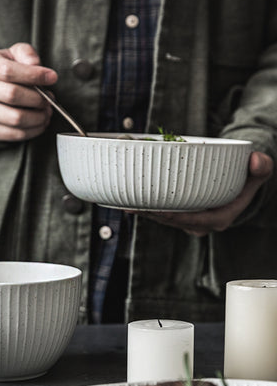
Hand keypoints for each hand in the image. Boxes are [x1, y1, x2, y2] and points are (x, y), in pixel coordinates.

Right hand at [0, 42, 57, 140]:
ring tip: (46, 111)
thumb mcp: (15, 54)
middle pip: (12, 96)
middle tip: (49, 99)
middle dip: (38, 99)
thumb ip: (26, 54)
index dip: (34, 75)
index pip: (8, 72)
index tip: (52, 78)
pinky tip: (39, 123)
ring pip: (16, 118)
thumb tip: (35, 64)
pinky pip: (15, 134)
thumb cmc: (6, 70)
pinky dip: (33, 130)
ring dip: (38, 117)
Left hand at [134, 151, 273, 235]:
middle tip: (130, 205)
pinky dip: (147, 207)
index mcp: (218, 219)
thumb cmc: (248, 178)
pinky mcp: (181, 215)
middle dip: (150, 215)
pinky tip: (128, 202)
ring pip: (164, 219)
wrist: (241, 186)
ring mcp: (189, 221)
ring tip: (123, 204)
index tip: (154, 209)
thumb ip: (260, 168)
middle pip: (171, 221)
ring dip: (144, 212)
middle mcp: (201, 224)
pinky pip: (162, 213)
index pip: (191, 221)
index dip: (171, 216)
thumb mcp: (257, 174)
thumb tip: (256, 161)